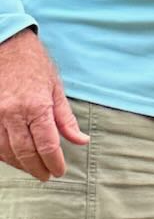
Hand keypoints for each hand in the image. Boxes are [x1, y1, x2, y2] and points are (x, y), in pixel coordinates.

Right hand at [0, 28, 89, 179]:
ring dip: (19, 164)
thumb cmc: (33, 63)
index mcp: (36, 107)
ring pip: (5, 150)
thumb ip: (66, 118)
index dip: (53, 163)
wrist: (5, 42)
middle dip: (37, 168)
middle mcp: (13, 113)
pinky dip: (3, 153)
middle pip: (25, 152)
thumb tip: (80, 141)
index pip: (46, 145)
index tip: (59, 172)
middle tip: (46, 176)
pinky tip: (13, 157)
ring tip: (31, 168)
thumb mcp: (55, 87)